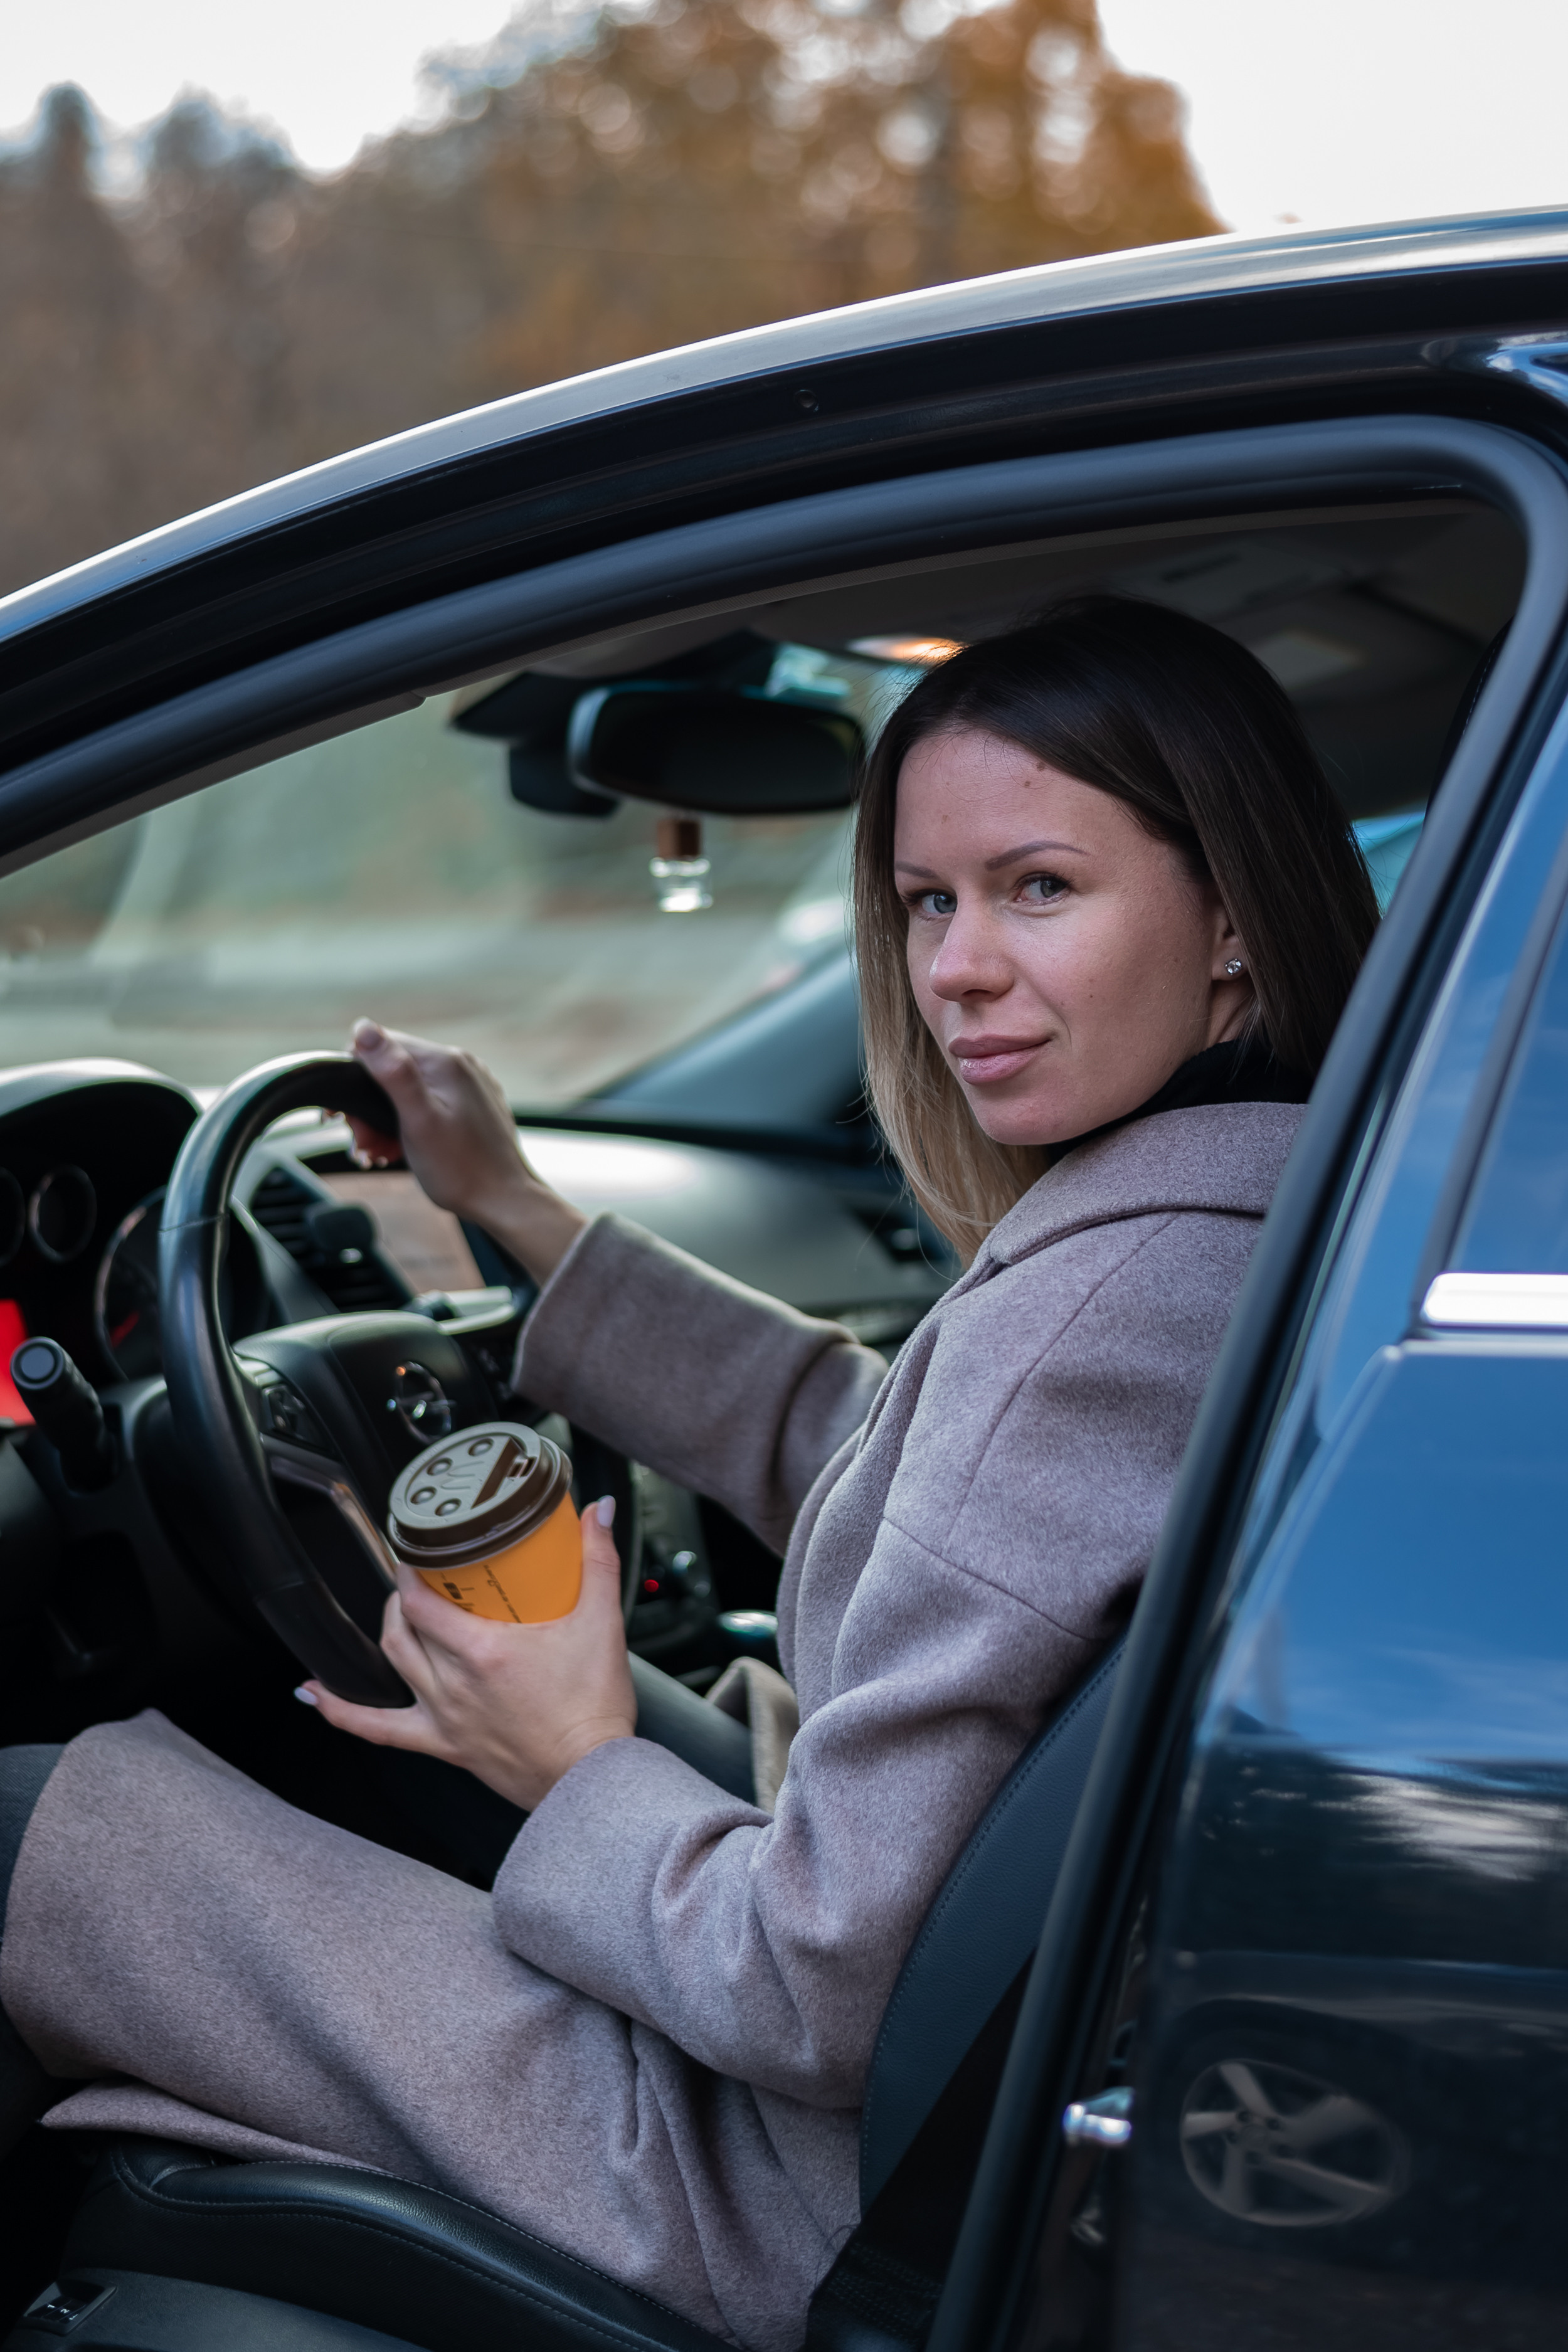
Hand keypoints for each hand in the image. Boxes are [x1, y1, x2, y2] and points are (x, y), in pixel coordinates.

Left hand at [298, 1497, 635, 1811]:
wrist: (593, 1778)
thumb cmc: (595, 1709)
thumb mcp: (602, 1623)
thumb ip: (598, 1562)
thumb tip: (599, 1513)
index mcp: (483, 1652)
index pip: (423, 1601)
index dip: (410, 1571)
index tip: (413, 1550)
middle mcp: (454, 1683)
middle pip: (403, 1628)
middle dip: (404, 1596)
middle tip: (420, 1577)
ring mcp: (444, 1716)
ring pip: (392, 1663)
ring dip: (389, 1631)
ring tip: (396, 1612)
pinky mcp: (444, 1745)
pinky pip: (378, 1729)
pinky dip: (339, 1712)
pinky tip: (314, 1694)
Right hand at [346, 1020, 585, 1284]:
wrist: (505, 1202)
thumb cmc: (460, 1169)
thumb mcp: (418, 1120)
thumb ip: (393, 1072)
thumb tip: (363, 1027)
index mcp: (445, 1061)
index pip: (382, 1045)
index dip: (355, 1078)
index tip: (349, 1119)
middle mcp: (461, 1064)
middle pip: (396, 1070)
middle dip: (371, 1107)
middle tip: (366, 1146)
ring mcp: (471, 1085)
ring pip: (411, 1089)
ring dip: (388, 1120)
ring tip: (384, 1153)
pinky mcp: (474, 1105)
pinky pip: (432, 1103)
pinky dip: (412, 1123)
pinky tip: (405, 1149)